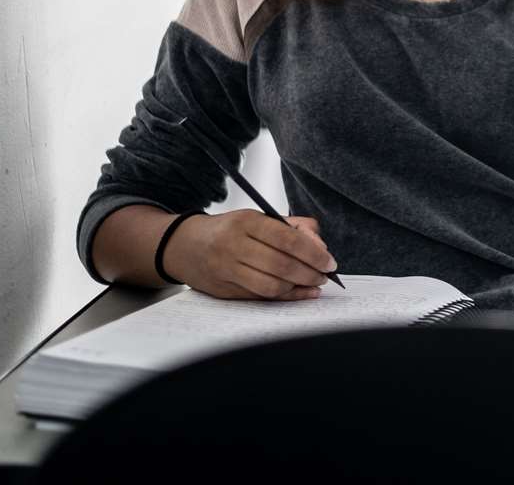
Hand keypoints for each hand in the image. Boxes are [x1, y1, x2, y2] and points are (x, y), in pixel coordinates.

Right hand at [163, 211, 336, 300]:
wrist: (184, 246)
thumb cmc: (229, 230)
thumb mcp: (258, 217)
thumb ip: (294, 227)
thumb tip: (320, 246)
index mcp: (245, 222)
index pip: (287, 239)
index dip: (313, 252)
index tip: (329, 260)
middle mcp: (233, 246)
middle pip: (281, 265)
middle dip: (310, 273)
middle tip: (325, 274)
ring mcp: (226, 271)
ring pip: (271, 285)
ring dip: (299, 287)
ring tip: (315, 283)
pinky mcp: (224, 291)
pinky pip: (261, 297)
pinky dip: (285, 296)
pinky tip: (299, 293)